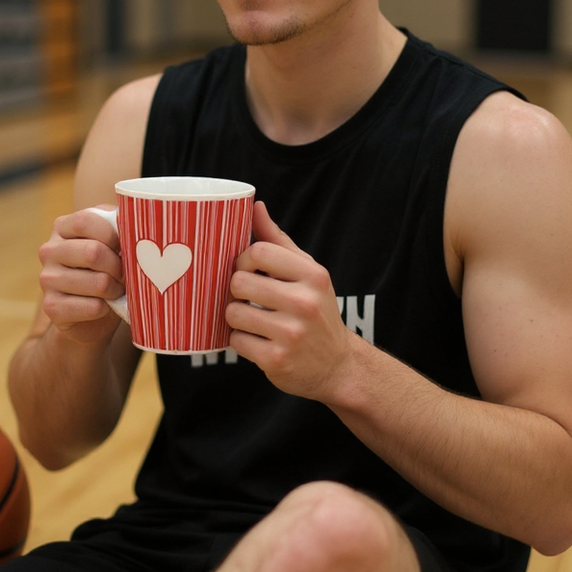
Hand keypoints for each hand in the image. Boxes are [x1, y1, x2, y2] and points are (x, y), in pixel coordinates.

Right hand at [38, 207, 125, 344]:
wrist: (92, 314)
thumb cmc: (106, 270)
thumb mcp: (112, 243)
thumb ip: (120, 228)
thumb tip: (134, 223)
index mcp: (62, 227)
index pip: (86, 221)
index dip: (113, 234)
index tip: (125, 246)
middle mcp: (49, 251)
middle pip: (93, 252)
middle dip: (118, 266)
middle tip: (124, 274)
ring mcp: (47, 279)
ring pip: (98, 282)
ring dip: (116, 289)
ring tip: (116, 290)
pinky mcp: (52, 306)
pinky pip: (93, 307)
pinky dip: (107, 309)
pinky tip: (104, 306)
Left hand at [226, 202, 349, 401]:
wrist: (338, 365)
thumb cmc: (316, 310)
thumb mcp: (307, 273)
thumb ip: (278, 241)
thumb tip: (256, 206)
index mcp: (313, 275)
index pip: (258, 251)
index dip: (243, 259)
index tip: (247, 270)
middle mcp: (305, 303)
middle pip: (239, 281)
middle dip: (236, 290)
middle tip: (248, 298)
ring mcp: (292, 334)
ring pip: (233, 312)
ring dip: (236, 318)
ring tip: (253, 321)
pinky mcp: (277, 360)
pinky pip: (236, 341)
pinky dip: (241, 342)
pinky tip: (258, 341)